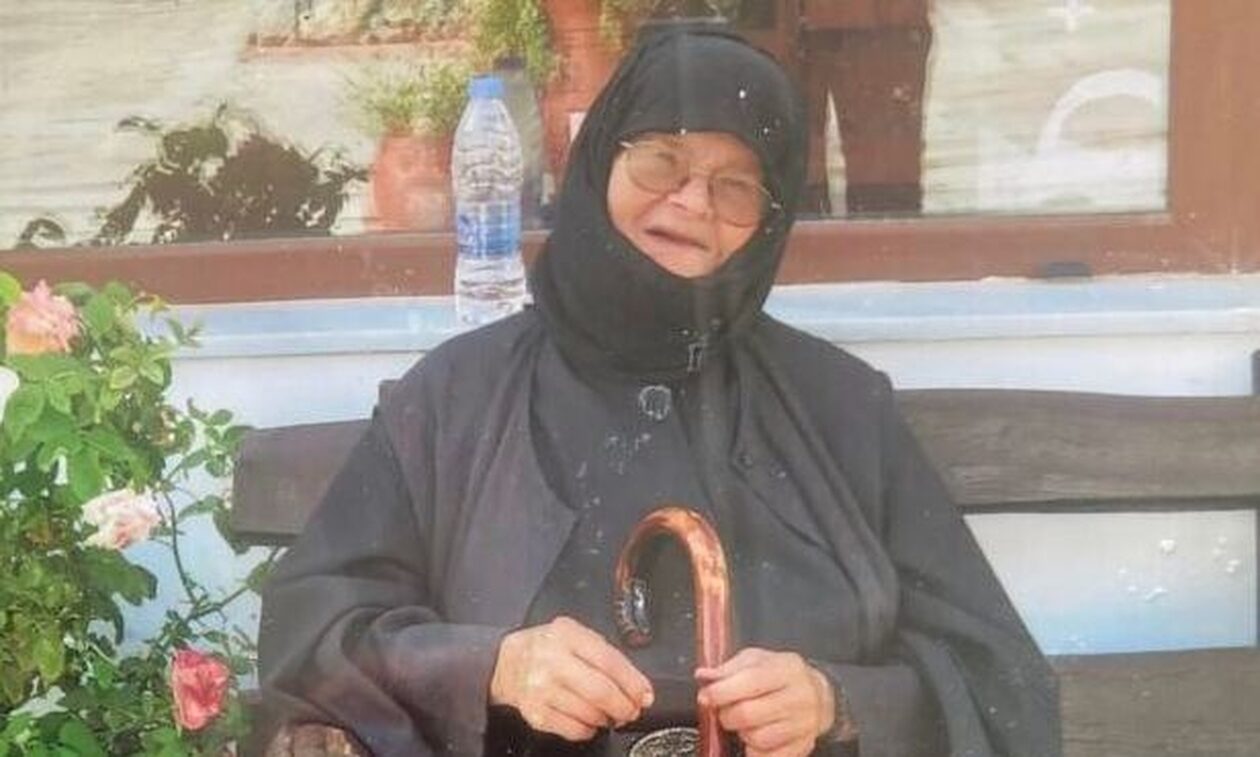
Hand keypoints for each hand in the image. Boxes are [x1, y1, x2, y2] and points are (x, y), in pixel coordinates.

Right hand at [489, 615, 653, 741]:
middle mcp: (552, 661)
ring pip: (589, 713)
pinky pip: (573, 729)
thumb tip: (636, 683)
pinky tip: (588, 720)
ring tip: (609, 714)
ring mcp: (541, 689)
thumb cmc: (545, 648)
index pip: (609, 661)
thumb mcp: (573, 634)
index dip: (633, 682)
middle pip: (600, 691)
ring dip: (606, 718)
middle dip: (624, 706)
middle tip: (631, 710)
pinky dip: (588, 729)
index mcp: (566, 636)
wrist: (505, 663)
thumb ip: (603, 652)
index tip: (645, 694)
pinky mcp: (536, 713)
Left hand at [695, 647, 835, 756]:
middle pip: (749, 714)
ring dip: (741, 733)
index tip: (706, 696)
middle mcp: (799, 697)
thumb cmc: (782, 675)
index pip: (750, 681)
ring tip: (744, 723)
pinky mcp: (803, 746)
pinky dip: (754, 751)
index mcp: (786, 670)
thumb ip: (729, 668)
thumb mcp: (757, 660)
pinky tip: (755, 738)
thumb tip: (704, 676)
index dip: (722, 691)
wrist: (820, 695)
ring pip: (757, 739)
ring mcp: (804, 725)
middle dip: (726, 715)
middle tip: (724, 710)